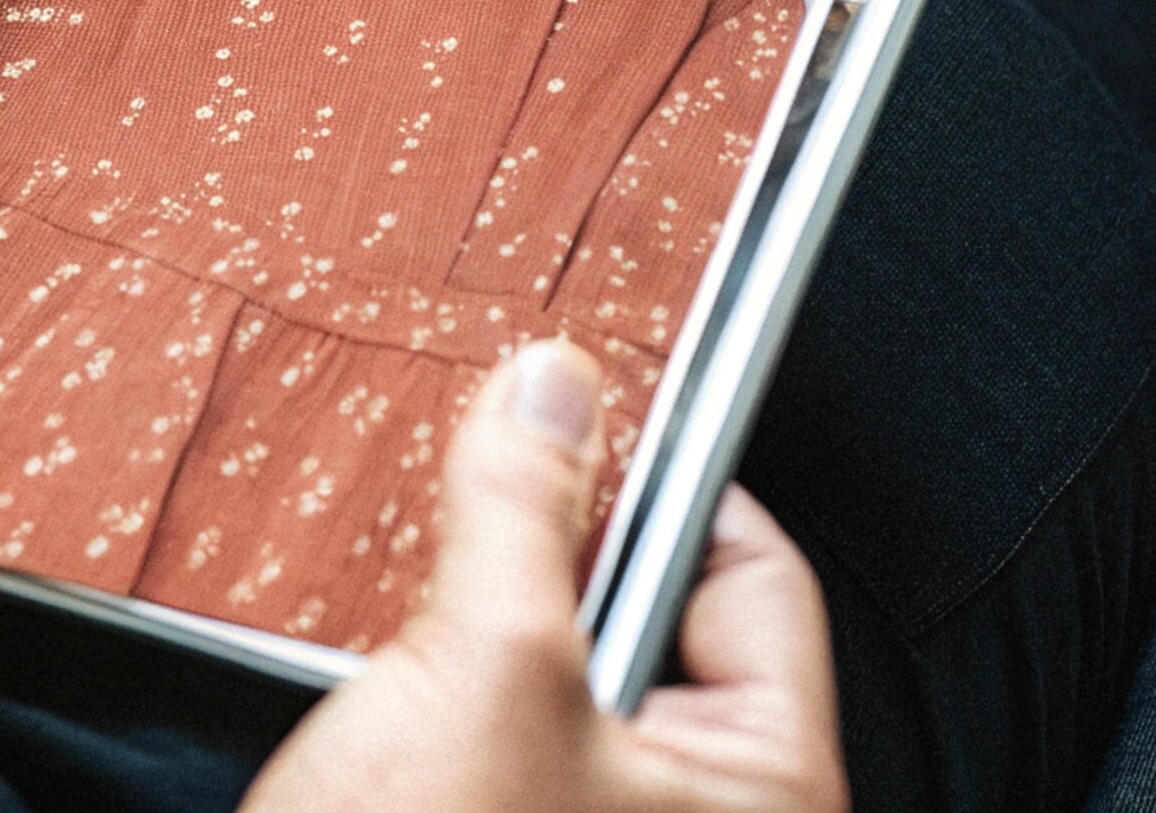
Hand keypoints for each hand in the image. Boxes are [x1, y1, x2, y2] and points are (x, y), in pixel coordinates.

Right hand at [242, 340, 846, 812]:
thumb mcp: (484, 670)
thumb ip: (526, 507)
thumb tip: (553, 384)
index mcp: (764, 789)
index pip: (754, 570)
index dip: (661, 475)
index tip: (578, 409)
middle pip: (655, 611)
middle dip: (555, 549)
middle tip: (481, 505)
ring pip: (565, 667)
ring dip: (488, 615)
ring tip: (427, 606)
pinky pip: (505, 724)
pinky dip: (450, 681)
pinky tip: (391, 677)